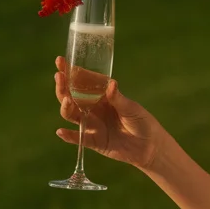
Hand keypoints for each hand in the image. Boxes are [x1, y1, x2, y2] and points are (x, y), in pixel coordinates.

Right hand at [54, 55, 164, 171]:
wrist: (150, 147)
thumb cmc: (142, 122)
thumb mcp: (131, 108)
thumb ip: (118, 99)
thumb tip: (111, 84)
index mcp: (101, 97)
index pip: (82, 82)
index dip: (70, 72)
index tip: (60, 61)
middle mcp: (93, 109)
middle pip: (71, 97)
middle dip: (63, 86)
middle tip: (59, 76)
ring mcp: (91, 125)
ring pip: (71, 115)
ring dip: (66, 107)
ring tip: (66, 100)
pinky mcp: (93, 141)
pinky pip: (78, 138)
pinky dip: (68, 136)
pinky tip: (60, 131)